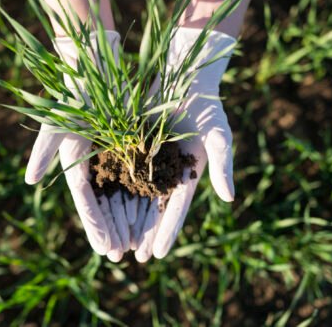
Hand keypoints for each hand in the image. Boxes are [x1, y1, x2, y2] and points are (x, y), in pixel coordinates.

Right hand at [25, 31, 131, 259]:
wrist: (94, 65)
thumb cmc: (74, 92)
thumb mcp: (58, 121)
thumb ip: (44, 151)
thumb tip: (29, 181)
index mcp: (75, 162)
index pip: (86, 201)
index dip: (94, 226)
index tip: (105, 249)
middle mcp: (93, 163)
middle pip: (104, 204)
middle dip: (111, 229)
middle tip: (121, 256)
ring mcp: (111, 156)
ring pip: (121, 194)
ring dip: (127, 219)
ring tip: (135, 243)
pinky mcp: (129, 146)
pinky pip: (137, 175)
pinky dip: (142, 194)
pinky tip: (151, 212)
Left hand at [132, 27, 236, 261]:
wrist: (185, 74)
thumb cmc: (207, 105)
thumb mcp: (219, 136)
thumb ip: (223, 166)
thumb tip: (229, 199)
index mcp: (189, 174)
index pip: (176, 209)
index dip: (168, 232)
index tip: (158, 255)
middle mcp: (167, 171)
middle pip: (152, 208)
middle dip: (145, 233)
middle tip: (133, 258)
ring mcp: (148, 159)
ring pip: (134, 194)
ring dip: (126, 217)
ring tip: (117, 240)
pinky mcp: (132, 144)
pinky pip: (120, 170)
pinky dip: (113, 189)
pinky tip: (102, 205)